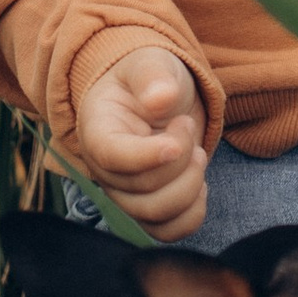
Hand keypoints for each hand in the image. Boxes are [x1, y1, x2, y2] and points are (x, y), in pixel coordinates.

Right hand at [74, 43, 209, 240]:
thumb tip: (160, 98)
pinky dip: (193, 214)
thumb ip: (153, 76)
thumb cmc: (149, 80)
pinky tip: (200, 184)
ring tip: (196, 152)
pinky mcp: (147, 211)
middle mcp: (105, 171)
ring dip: (191, 185)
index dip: (147, 156)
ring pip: (157, 216)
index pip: (114, 158)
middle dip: (181, 159)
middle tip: (186, 125)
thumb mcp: (150, 63)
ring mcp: (125, 196)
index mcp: (98, 131)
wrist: (156, 100)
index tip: (176, 140)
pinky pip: (168, 232)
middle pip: (142, 191)